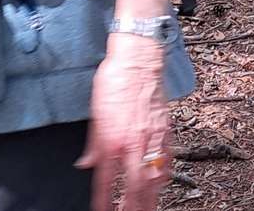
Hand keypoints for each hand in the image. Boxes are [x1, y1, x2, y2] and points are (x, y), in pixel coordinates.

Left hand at [78, 35, 171, 210]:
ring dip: (149, 198)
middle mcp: (133, 142)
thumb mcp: (95, 112)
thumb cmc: (115, 79)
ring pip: (153, 178)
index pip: (106, 180)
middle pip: (133, 186)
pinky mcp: (166, 130)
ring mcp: (152, 138)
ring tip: (146, 209)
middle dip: (131, 206)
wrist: (138, 58)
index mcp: (112, 139)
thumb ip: (93, 144)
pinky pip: (167, 160)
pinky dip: (163, 177)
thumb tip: (86, 163)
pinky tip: (160, 185)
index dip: (103, 200)